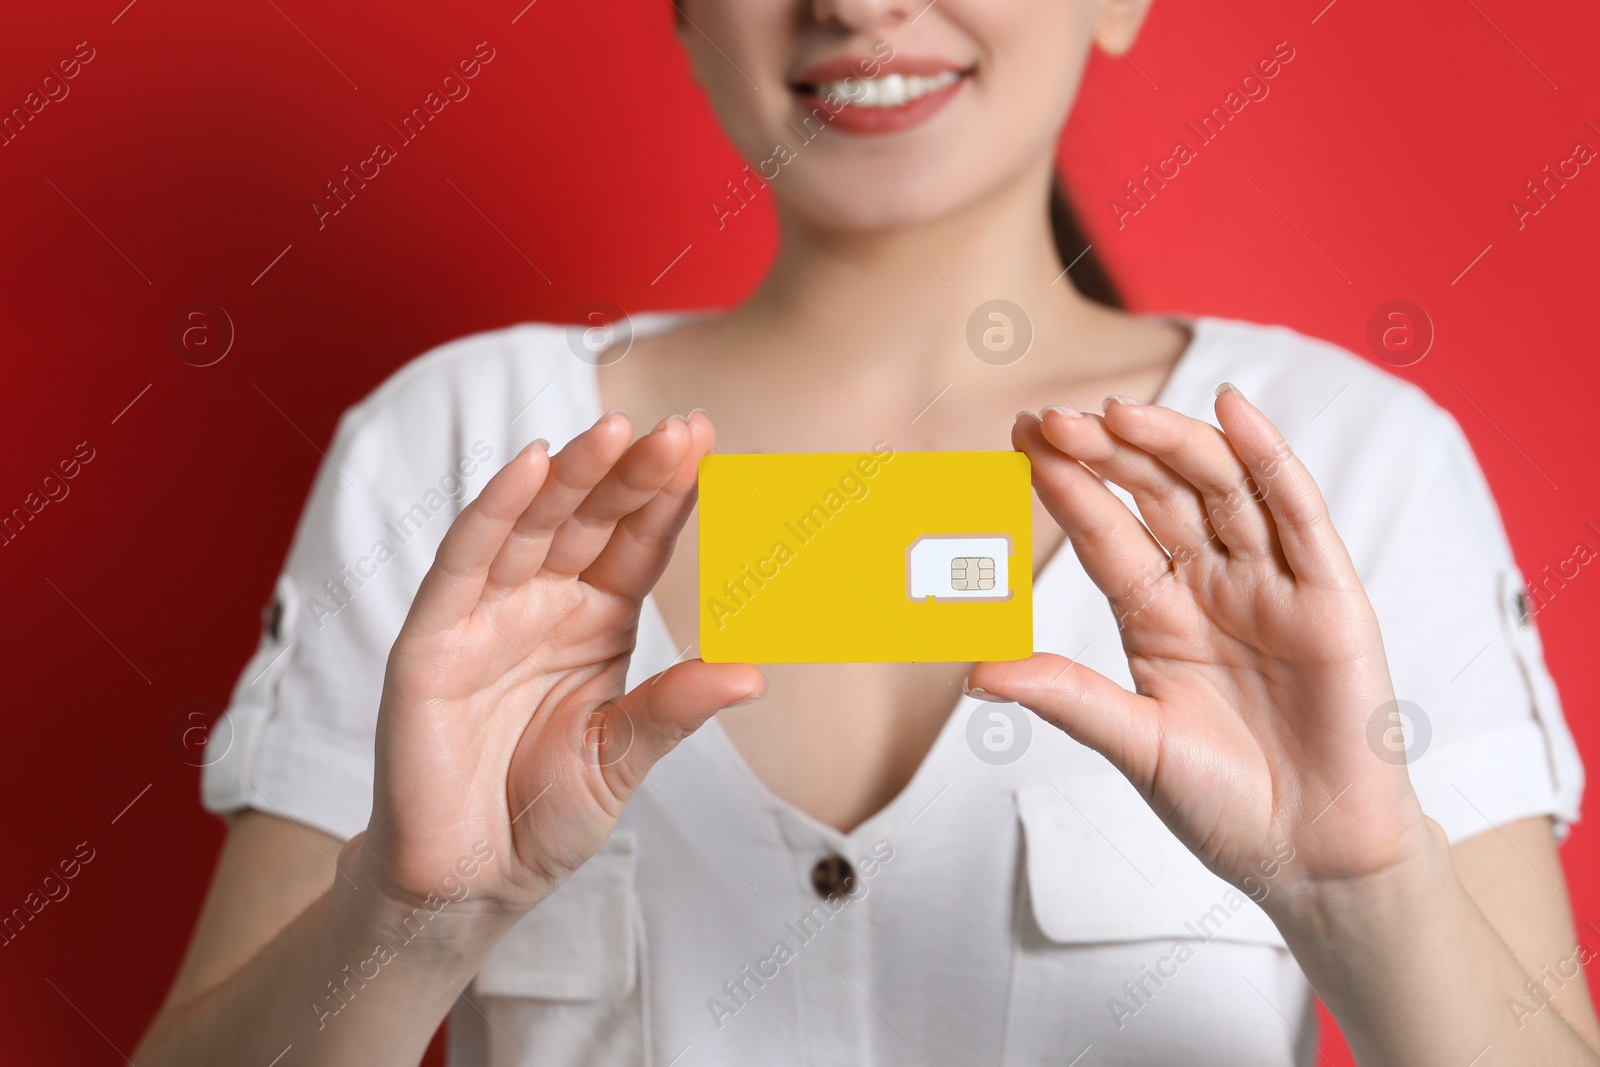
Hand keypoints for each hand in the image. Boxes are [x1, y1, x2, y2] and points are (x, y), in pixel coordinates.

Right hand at [352, 410, 763, 923]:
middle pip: (592, 519)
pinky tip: (531, 467)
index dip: (671, 495)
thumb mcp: (623, 757)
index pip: (639, 541)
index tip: (709, 445)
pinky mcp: (432, 638)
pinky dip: (493, 512)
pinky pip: (464, 562)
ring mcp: (486, 614)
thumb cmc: (544, 814)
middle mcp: (545, 603)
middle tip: (678, 431)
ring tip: (615, 432)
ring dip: (572, 476)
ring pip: (532, 524)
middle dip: (632, 472)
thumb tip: (753, 675)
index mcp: (598, 620)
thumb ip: (674, 710)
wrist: (468, 880)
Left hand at [971, 388, 1433, 909]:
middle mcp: (1210, 586)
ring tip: (1118, 412)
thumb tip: (972, 674)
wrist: (1313, 859)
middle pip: (1157, 496)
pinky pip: (1298, 514)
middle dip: (1106, 454)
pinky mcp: (1331, 598)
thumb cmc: (1223, 805)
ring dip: (1171, 445)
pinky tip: (1232, 411)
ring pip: (1220, 490)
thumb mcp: (1133, 745)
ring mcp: (1270, 586)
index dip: (1067, 485)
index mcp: (1155, 615)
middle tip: (1053, 420)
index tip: (1019, 439)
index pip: (1105, 533)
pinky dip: (1269, 458)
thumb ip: (1066, 698)